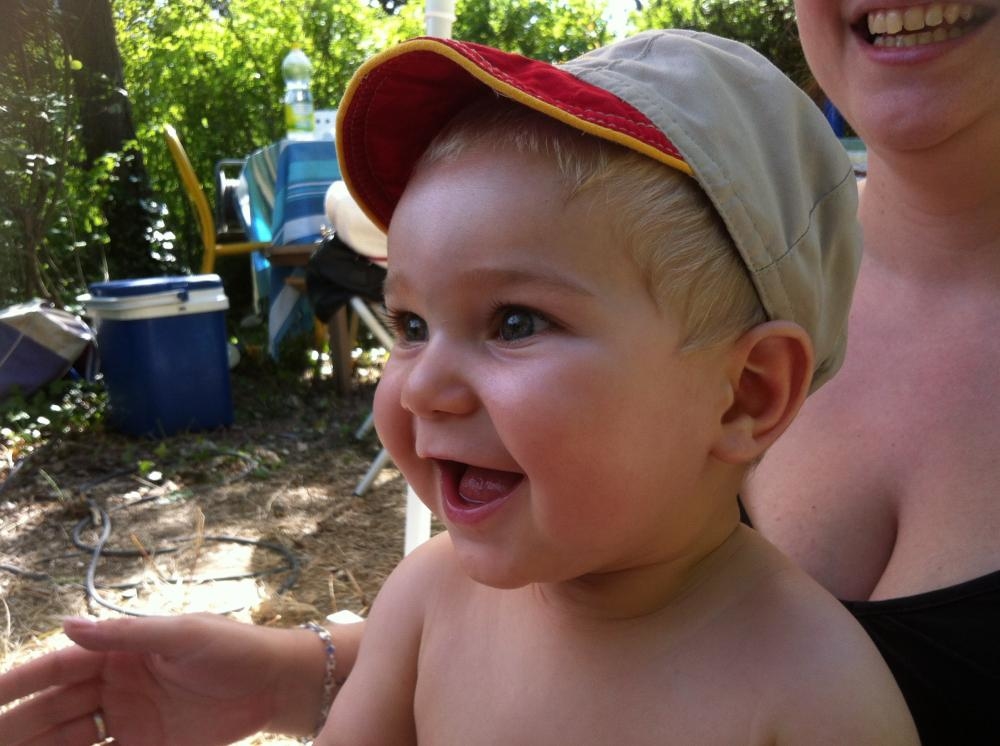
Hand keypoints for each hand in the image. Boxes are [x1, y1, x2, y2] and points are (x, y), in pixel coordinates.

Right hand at [0, 613, 319, 744]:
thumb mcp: (182, 634)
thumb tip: (67, 623)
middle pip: (52, 712)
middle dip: (16, 727)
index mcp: (117, 652)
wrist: (276, 683)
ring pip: (67, 742)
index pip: (53, 669)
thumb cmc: (232, 646)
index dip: (14, 685)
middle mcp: (114, 687)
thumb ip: (127, 633)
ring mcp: (128, 721)